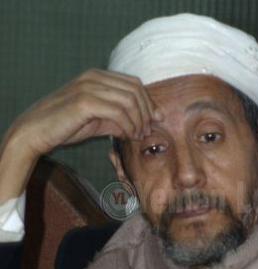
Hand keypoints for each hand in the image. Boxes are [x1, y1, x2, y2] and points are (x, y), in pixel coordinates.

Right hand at [3, 69, 161, 156]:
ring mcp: (88, 87)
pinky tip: (128, 136)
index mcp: (97, 76)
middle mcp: (94, 77)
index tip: (155, 121)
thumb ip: (121, 118)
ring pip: (129, 101)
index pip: (134, 84)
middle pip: (135, 90)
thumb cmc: (67, 126)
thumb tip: (146, 124)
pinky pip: (117, 112)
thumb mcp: (99, 120)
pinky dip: (127, 125)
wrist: (36, 131)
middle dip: (146, 112)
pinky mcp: (84, 101)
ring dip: (138, 121)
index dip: (149, 102)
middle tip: (147, 131)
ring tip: (138, 136)